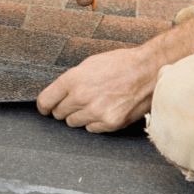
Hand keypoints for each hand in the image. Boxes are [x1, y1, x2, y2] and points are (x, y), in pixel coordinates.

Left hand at [37, 46, 157, 132]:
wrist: (148, 71)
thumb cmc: (120, 64)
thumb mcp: (89, 64)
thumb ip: (71, 80)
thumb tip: (58, 93)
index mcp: (72, 80)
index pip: (45, 101)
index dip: (44, 106)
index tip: (46, 108)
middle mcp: (81, 97)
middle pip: (59, 114)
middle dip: (64, 109)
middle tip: (75, 103)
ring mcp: (96, 112)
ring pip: (73, 123)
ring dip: (79, 116)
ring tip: (93, 104)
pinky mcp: (110, 122)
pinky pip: (91, 129)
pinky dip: (95, 122)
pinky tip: (105, 110)